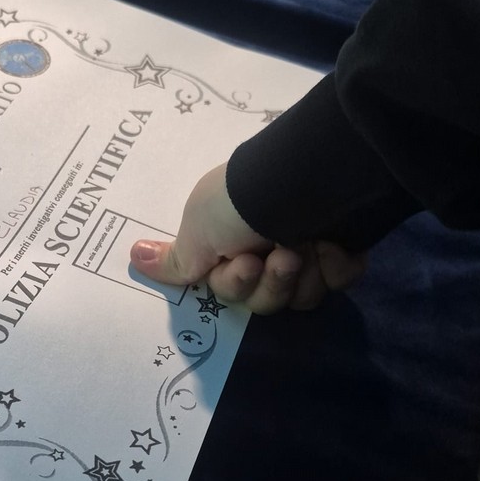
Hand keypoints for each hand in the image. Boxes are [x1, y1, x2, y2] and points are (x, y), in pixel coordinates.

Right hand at [129, 164, 366, 314]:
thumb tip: (134, 256)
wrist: (307, 179)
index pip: (229, 289)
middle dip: (270, 285)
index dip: (234, 284)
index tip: (243, 264)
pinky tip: (331, 245)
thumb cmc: (243, 204)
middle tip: (281, 257)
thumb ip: (176, 257)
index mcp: (232, 243)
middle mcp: (268, 246)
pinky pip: (339, 281)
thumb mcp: (198, 228)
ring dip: (300, 277)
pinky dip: (335, 268)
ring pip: (302, 297)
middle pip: (265, 301)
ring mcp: (309, 249)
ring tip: (304, 247)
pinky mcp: (345, 250)